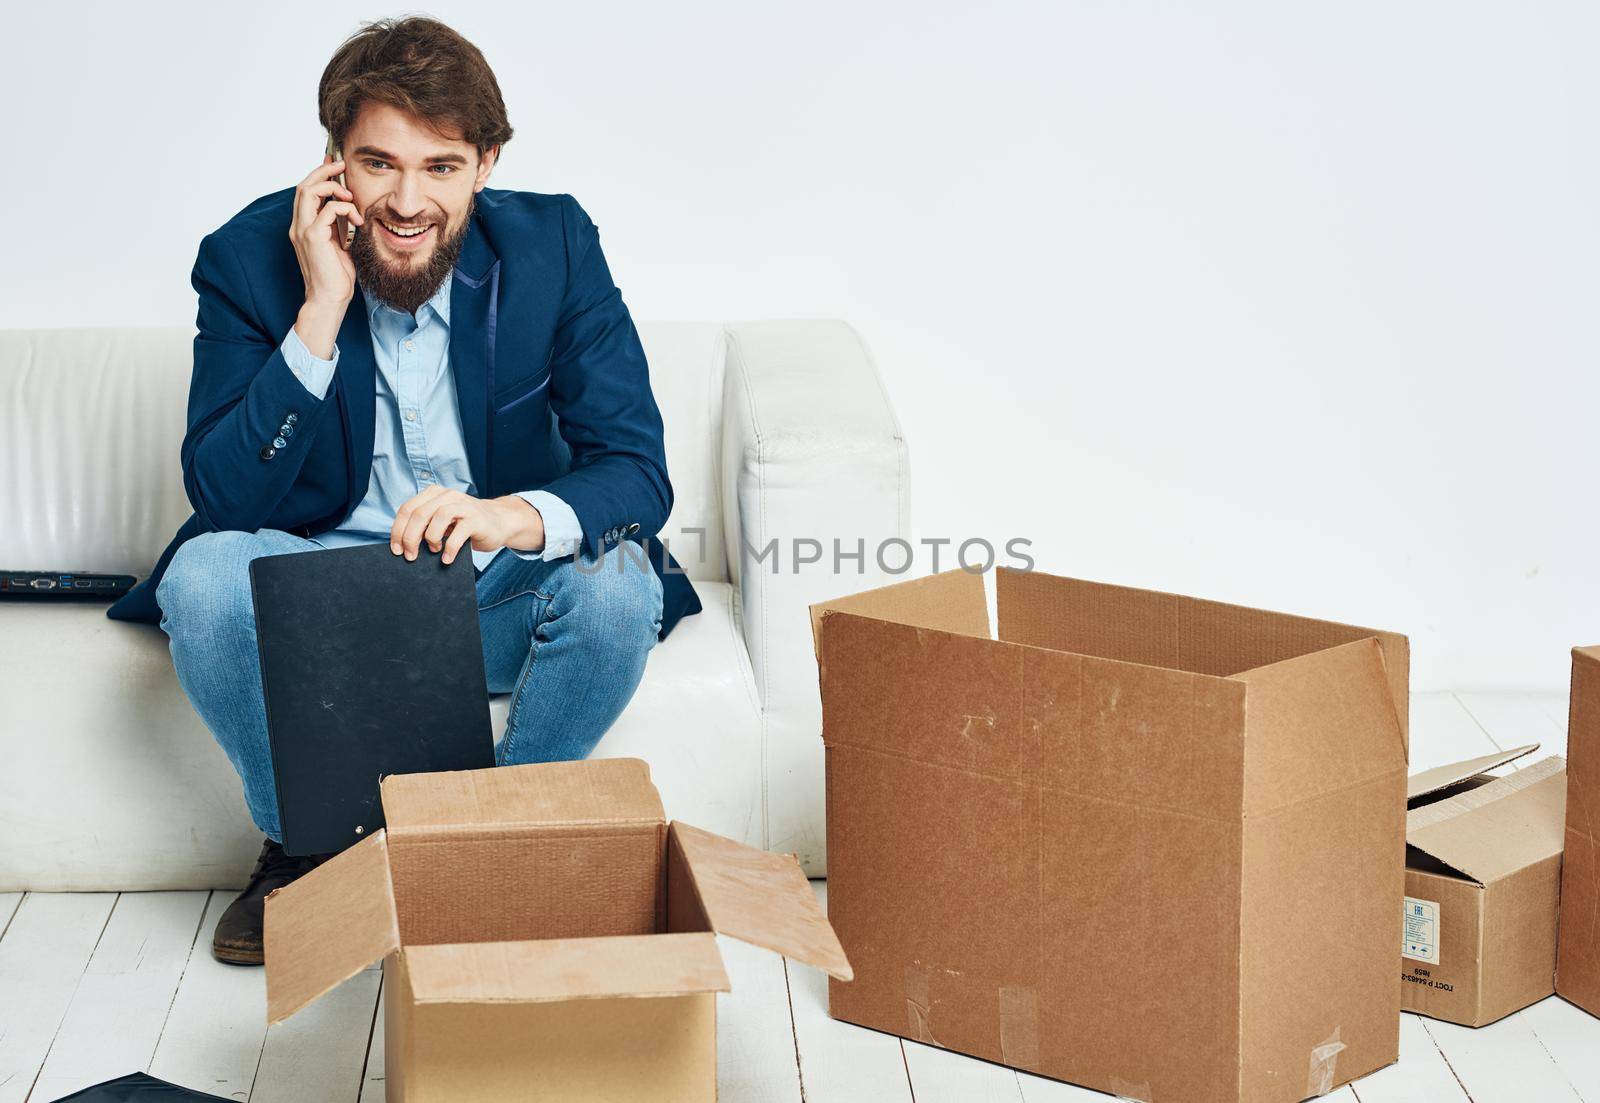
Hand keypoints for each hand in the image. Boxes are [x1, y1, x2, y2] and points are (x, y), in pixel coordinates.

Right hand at [290, 155, 363, 312]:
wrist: (330, 299)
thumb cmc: (336, 276)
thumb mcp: (339, 243)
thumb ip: (338, 225)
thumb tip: (347, 207)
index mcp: (303, 226)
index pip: (305, 191)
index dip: (319, 174)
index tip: (335, 164)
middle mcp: (298, 225)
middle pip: (303, 185)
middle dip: (323, 171)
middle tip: (342, 166)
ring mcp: (303, 230)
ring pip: (308, 191)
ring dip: (331, 186)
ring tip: (350, 195)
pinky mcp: (313, 237)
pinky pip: (327, 209)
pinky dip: (344, 208)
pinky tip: (357, 220)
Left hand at [390, 486, 545, 564]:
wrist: (499, 522)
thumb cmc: (466, 525)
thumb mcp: (442, 520)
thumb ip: (425, 524)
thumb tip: (402, 545)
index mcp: (434, 494)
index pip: (407, 509)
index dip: (398, 531)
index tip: (396, 549)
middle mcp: (447, 496)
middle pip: (419, 514)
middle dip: (410, 538)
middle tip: (410, 556)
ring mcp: (463, 505)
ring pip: (437, 518)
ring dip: (430, 539)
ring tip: (432, 551)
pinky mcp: (476, 519)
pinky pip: (459, 533)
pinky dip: (450, 548)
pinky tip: (447, 558)